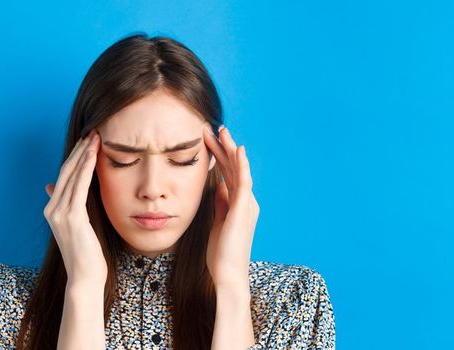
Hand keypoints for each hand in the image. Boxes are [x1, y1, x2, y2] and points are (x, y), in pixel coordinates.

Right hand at [43, 130, 106, 284]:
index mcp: (52, 210)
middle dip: (79, 149)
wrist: (85, 276)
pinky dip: (86, 168)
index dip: (75, 157)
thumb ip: (69, 205)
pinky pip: (78, 186)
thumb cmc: (87, 254)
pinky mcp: (71, 217)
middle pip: (66, 171)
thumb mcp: (78, 225)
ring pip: (71, 175)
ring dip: (84, 154)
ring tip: (95, 137)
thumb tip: (53, 186)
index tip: (87, 140)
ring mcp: (59, 213)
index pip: (64, 176)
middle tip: (92, 131)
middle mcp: (52, 209)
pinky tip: (94, 155)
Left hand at [202, 125, 259, 286]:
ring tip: (219, 130)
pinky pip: (243, 181)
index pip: (227, 174)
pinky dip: (241, 164)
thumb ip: (220, 204)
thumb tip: (217, 187)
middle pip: (233, 168)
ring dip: (228, 149)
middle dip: (222, 147)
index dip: (217, 157)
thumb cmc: (221, 254)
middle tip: (211, 127)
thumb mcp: (217, 223)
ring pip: (238, 170)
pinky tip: (236, 149)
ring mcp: (247, 204)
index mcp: (238, 205)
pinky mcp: (244, 209)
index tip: (206, 141)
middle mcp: (246, 202)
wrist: (228, 274)